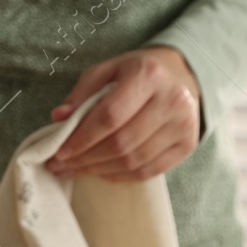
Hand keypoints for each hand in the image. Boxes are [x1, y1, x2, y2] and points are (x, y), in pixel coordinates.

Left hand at [46, 46, 200, 181]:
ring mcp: (183, 125)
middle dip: (85, 158)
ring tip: (75, 170)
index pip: (110, 115)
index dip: (82, 138)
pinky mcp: (187, 145)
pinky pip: (148, 171)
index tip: (59, 151)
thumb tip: (59, 118)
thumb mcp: (107, 70)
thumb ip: (82, 92)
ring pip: (133, 161)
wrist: (180, 76)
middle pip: (121, 142)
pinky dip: (119, 175)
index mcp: (149, 75)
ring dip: (98, 170)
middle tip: (60, 165)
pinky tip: (100, 172)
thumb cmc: (136, 74)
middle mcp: (172, 100)